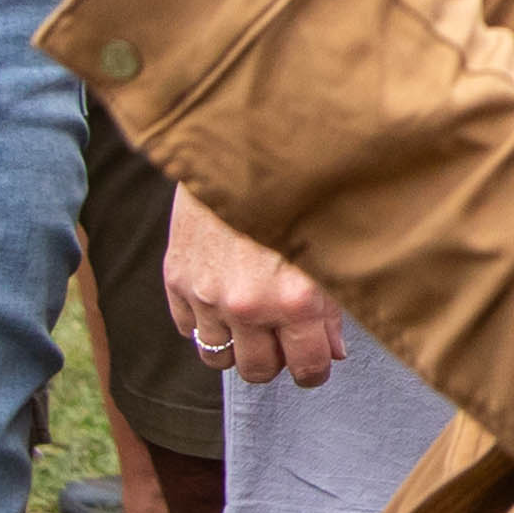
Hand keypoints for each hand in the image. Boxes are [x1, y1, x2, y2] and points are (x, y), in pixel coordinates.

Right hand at [164, 188, 342, 391]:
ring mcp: (206, 293)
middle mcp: (248, 305)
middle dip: (275, 360)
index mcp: (297, 299)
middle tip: (284, 338)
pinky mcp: (176, 276)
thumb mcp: (335, 245)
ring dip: (237, 344)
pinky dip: (204, 320)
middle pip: (258, 371)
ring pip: (218, 356)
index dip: (316, 368)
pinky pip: (187, 328)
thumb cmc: (300, 188)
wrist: (242, 141)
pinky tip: (222, 297)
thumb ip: (337, 306)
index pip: (307, 368)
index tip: (317, 359)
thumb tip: (334, 351)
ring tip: (252, 318)